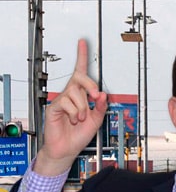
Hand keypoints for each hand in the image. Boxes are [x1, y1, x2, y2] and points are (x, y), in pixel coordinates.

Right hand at [34, 39, 107, 175]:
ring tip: (81, 118)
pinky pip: (67, 102)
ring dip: (83, 107)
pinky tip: (73, 119)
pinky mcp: (54, 106)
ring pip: (76, 92)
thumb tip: (104, 95)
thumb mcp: (97, 120)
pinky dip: (75, 112)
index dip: (82, 56)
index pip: (82, 72)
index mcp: (82, 95)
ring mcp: (63, 99)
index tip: (83, 43)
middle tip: (96, 96)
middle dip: (90, 85)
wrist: (67, 148)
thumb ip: (101, 107)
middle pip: (80, 77)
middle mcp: (72, 94)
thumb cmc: (80, 134)